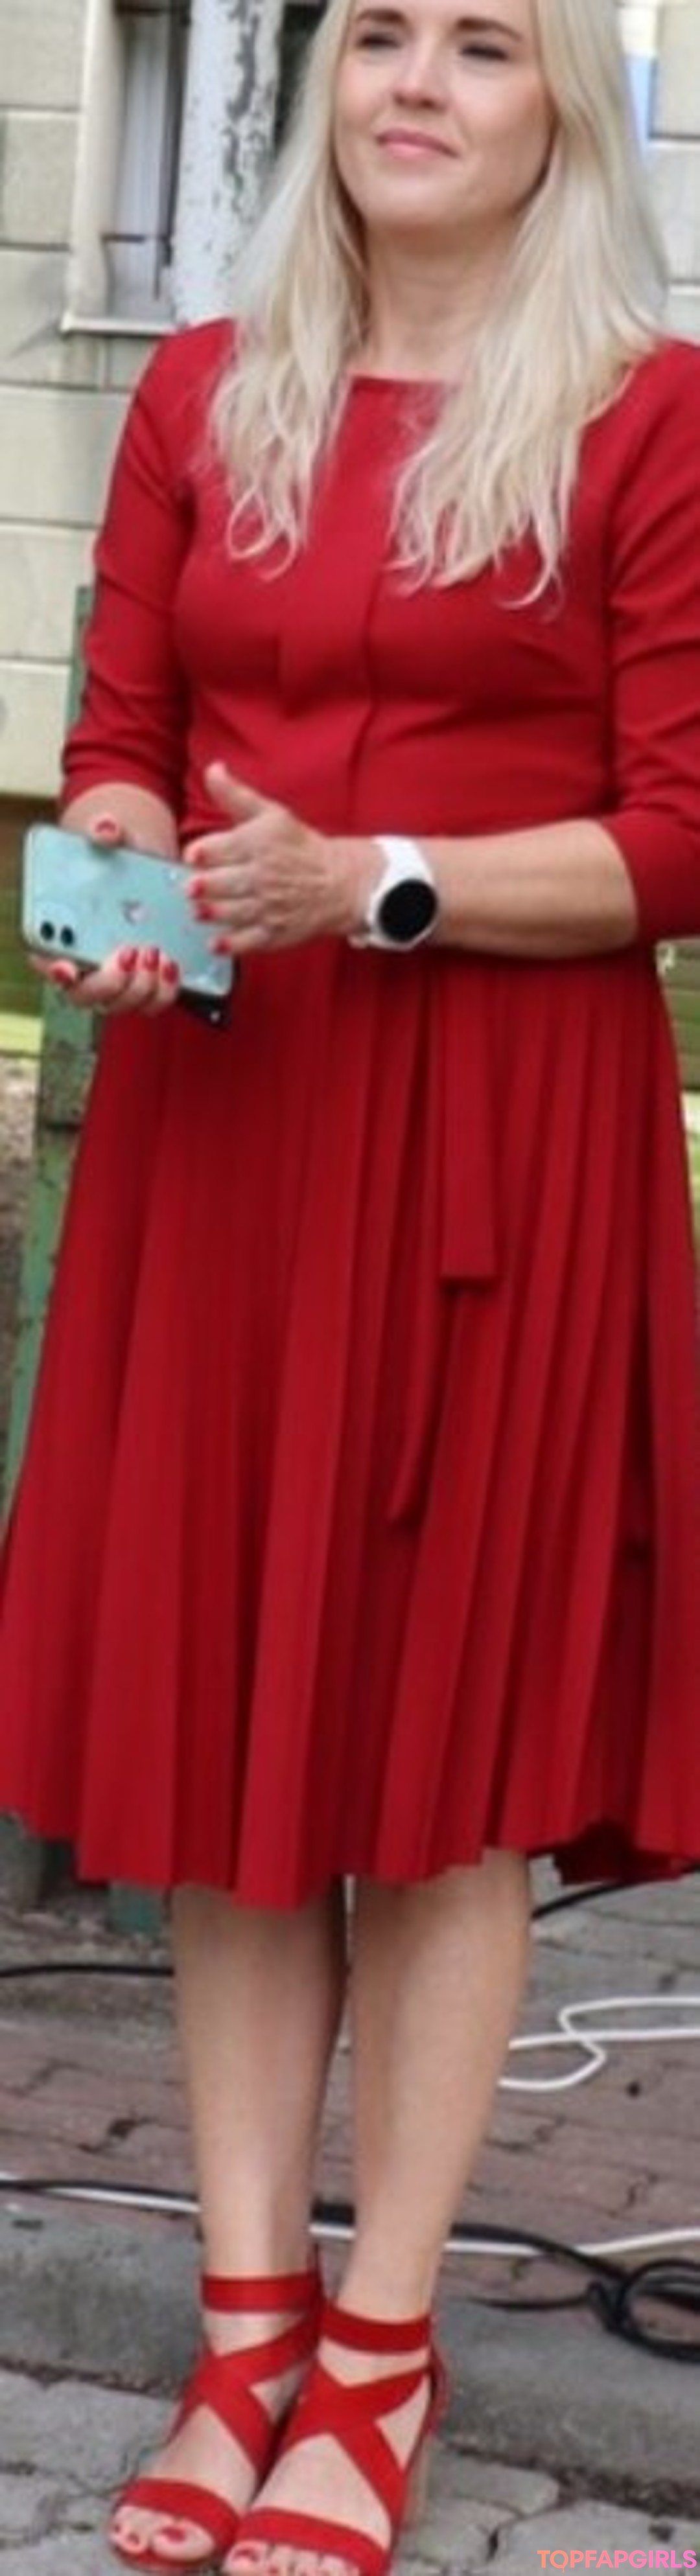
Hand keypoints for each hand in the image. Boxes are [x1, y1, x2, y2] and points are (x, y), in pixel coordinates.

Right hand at [32, 816, 180, 1014]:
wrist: (148, 867)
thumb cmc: (118, 855)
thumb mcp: (114, 838)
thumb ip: (105, 832)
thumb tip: (106, 829)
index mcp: (60, 935)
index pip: (47, 962)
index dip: (54, 970)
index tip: (67, 967)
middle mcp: (84, 966)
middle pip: (85, 994)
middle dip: (107, 982)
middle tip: (130, 952)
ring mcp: (116, 980)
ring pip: (121, 1003)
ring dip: (140, 988)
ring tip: (157, 955)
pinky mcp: (146, 983)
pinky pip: (151, 1002)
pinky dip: (164, 991)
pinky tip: (174, 965)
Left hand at [184, 763, 369, 952]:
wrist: (339, 882)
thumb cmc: (300, 846)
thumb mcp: (271, 814)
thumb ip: (236, 796)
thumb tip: (212, 769)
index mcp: (258, 844)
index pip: (219, 849)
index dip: (201, 853)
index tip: (193, 856)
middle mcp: (262, 876)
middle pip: (219, 883)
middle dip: (201, 886)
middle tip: (193, 888)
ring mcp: (269, 907)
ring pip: (229, 912)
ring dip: (209, 912)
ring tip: (200, 910)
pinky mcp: (275, 934)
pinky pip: (247, 942)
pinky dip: (229, 944)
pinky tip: (215, 942)